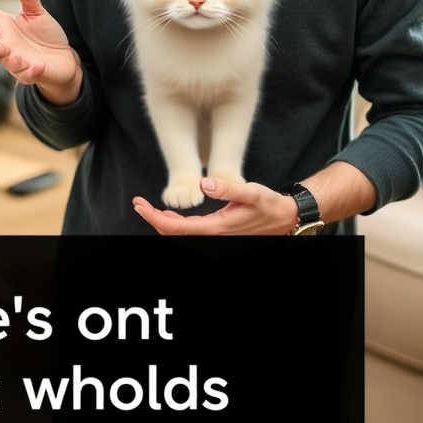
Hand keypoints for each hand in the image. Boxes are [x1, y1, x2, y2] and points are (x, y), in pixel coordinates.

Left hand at [133, 178, 297, 235]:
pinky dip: (176, 224)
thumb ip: (229, 188)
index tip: (140, 206)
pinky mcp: (217, 235)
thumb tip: (205, 184)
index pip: (177, 229)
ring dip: (163, 222)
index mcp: (217, 230)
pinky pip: (191, 233)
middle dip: (153, 219)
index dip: (155, 218)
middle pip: (174, 234)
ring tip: (147, 207)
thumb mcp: (252, 192)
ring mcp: (215, 239)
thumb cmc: (270, 205)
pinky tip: (169, 215)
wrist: (285, 218)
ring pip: (181, 235)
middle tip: (137, 204)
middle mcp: (213, 239)